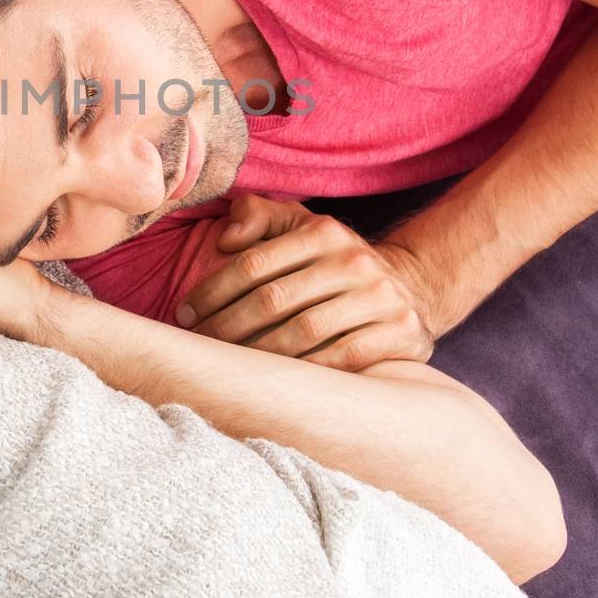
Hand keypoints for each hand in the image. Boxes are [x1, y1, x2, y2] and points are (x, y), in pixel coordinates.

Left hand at [174, 194, 436, 369]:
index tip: (184, 314)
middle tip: (197, 347)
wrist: (413, 287)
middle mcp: (353, 262)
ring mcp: (379, 299)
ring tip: (225, 368)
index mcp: (323, 232)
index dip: (211, 292)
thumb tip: (226, 236)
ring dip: (256, 355)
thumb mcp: (301, 225)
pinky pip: (338, 360)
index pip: (253, 265)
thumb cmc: (334, 259)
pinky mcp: (400, 335)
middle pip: (273, 300)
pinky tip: (273, 382)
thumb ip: (258, 216)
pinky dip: (302, 373)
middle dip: (226, 327)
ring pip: (302, 333)